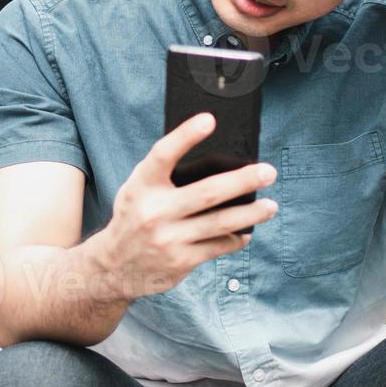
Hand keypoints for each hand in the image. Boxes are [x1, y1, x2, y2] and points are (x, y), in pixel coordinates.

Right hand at [92, 112, 278, 302]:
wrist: (114, 266)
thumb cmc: (135, 216)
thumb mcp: (137, 190)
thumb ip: (164, 175)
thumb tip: (216, 162)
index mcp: (141, 186)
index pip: (163, 155)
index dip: (185, 135)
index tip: (209, 120)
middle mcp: (154, 211)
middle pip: (207, 193)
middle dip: (243, 181)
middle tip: (269, 171)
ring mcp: (169, 238)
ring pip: (221, 223)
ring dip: (251, 214)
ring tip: (271, 206)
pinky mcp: (181, 261)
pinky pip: (219, 246)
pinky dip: (237, 238)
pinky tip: (247, 231)